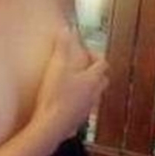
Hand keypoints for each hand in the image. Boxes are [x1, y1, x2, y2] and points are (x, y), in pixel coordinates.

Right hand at [29, 23, 109, 151]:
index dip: (96, 55)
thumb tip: (67, 29)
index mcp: (91, 79)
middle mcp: (94, 94)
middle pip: (103, 80)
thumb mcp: (56, 67)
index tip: (85, 51)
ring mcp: (87, 109)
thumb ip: (61, 47)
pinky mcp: (78, 120)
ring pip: (95, 95)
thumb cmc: (55, 96)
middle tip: (83, 66)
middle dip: (96, 71)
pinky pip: (84, 108)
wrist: (51, 126)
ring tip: (74, 84)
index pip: (102, 64)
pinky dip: (79, 102)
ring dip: (89, 88)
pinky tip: (67, 102)